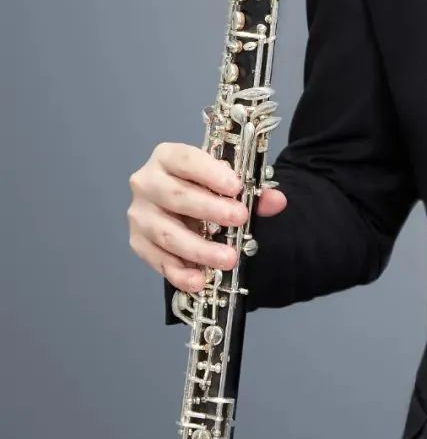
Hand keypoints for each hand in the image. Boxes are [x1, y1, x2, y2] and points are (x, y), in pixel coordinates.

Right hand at [128, 141, 287, 294]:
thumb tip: (276, 201)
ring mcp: (140, 215)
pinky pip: (159, 260)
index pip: (185, 160)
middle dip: (210, 209)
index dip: (210, 173)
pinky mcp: (138, 242)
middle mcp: (146, 183)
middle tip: (239, 219)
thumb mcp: (227, 183)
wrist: (183, 204)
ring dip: (199, 248)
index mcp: (168, 157)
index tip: (236, 187)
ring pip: (167, 233)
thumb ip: (253, 191)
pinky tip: (199, 280)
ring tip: (227, 258)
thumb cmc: (204, 187)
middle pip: (176, 196)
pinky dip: (180, 273)